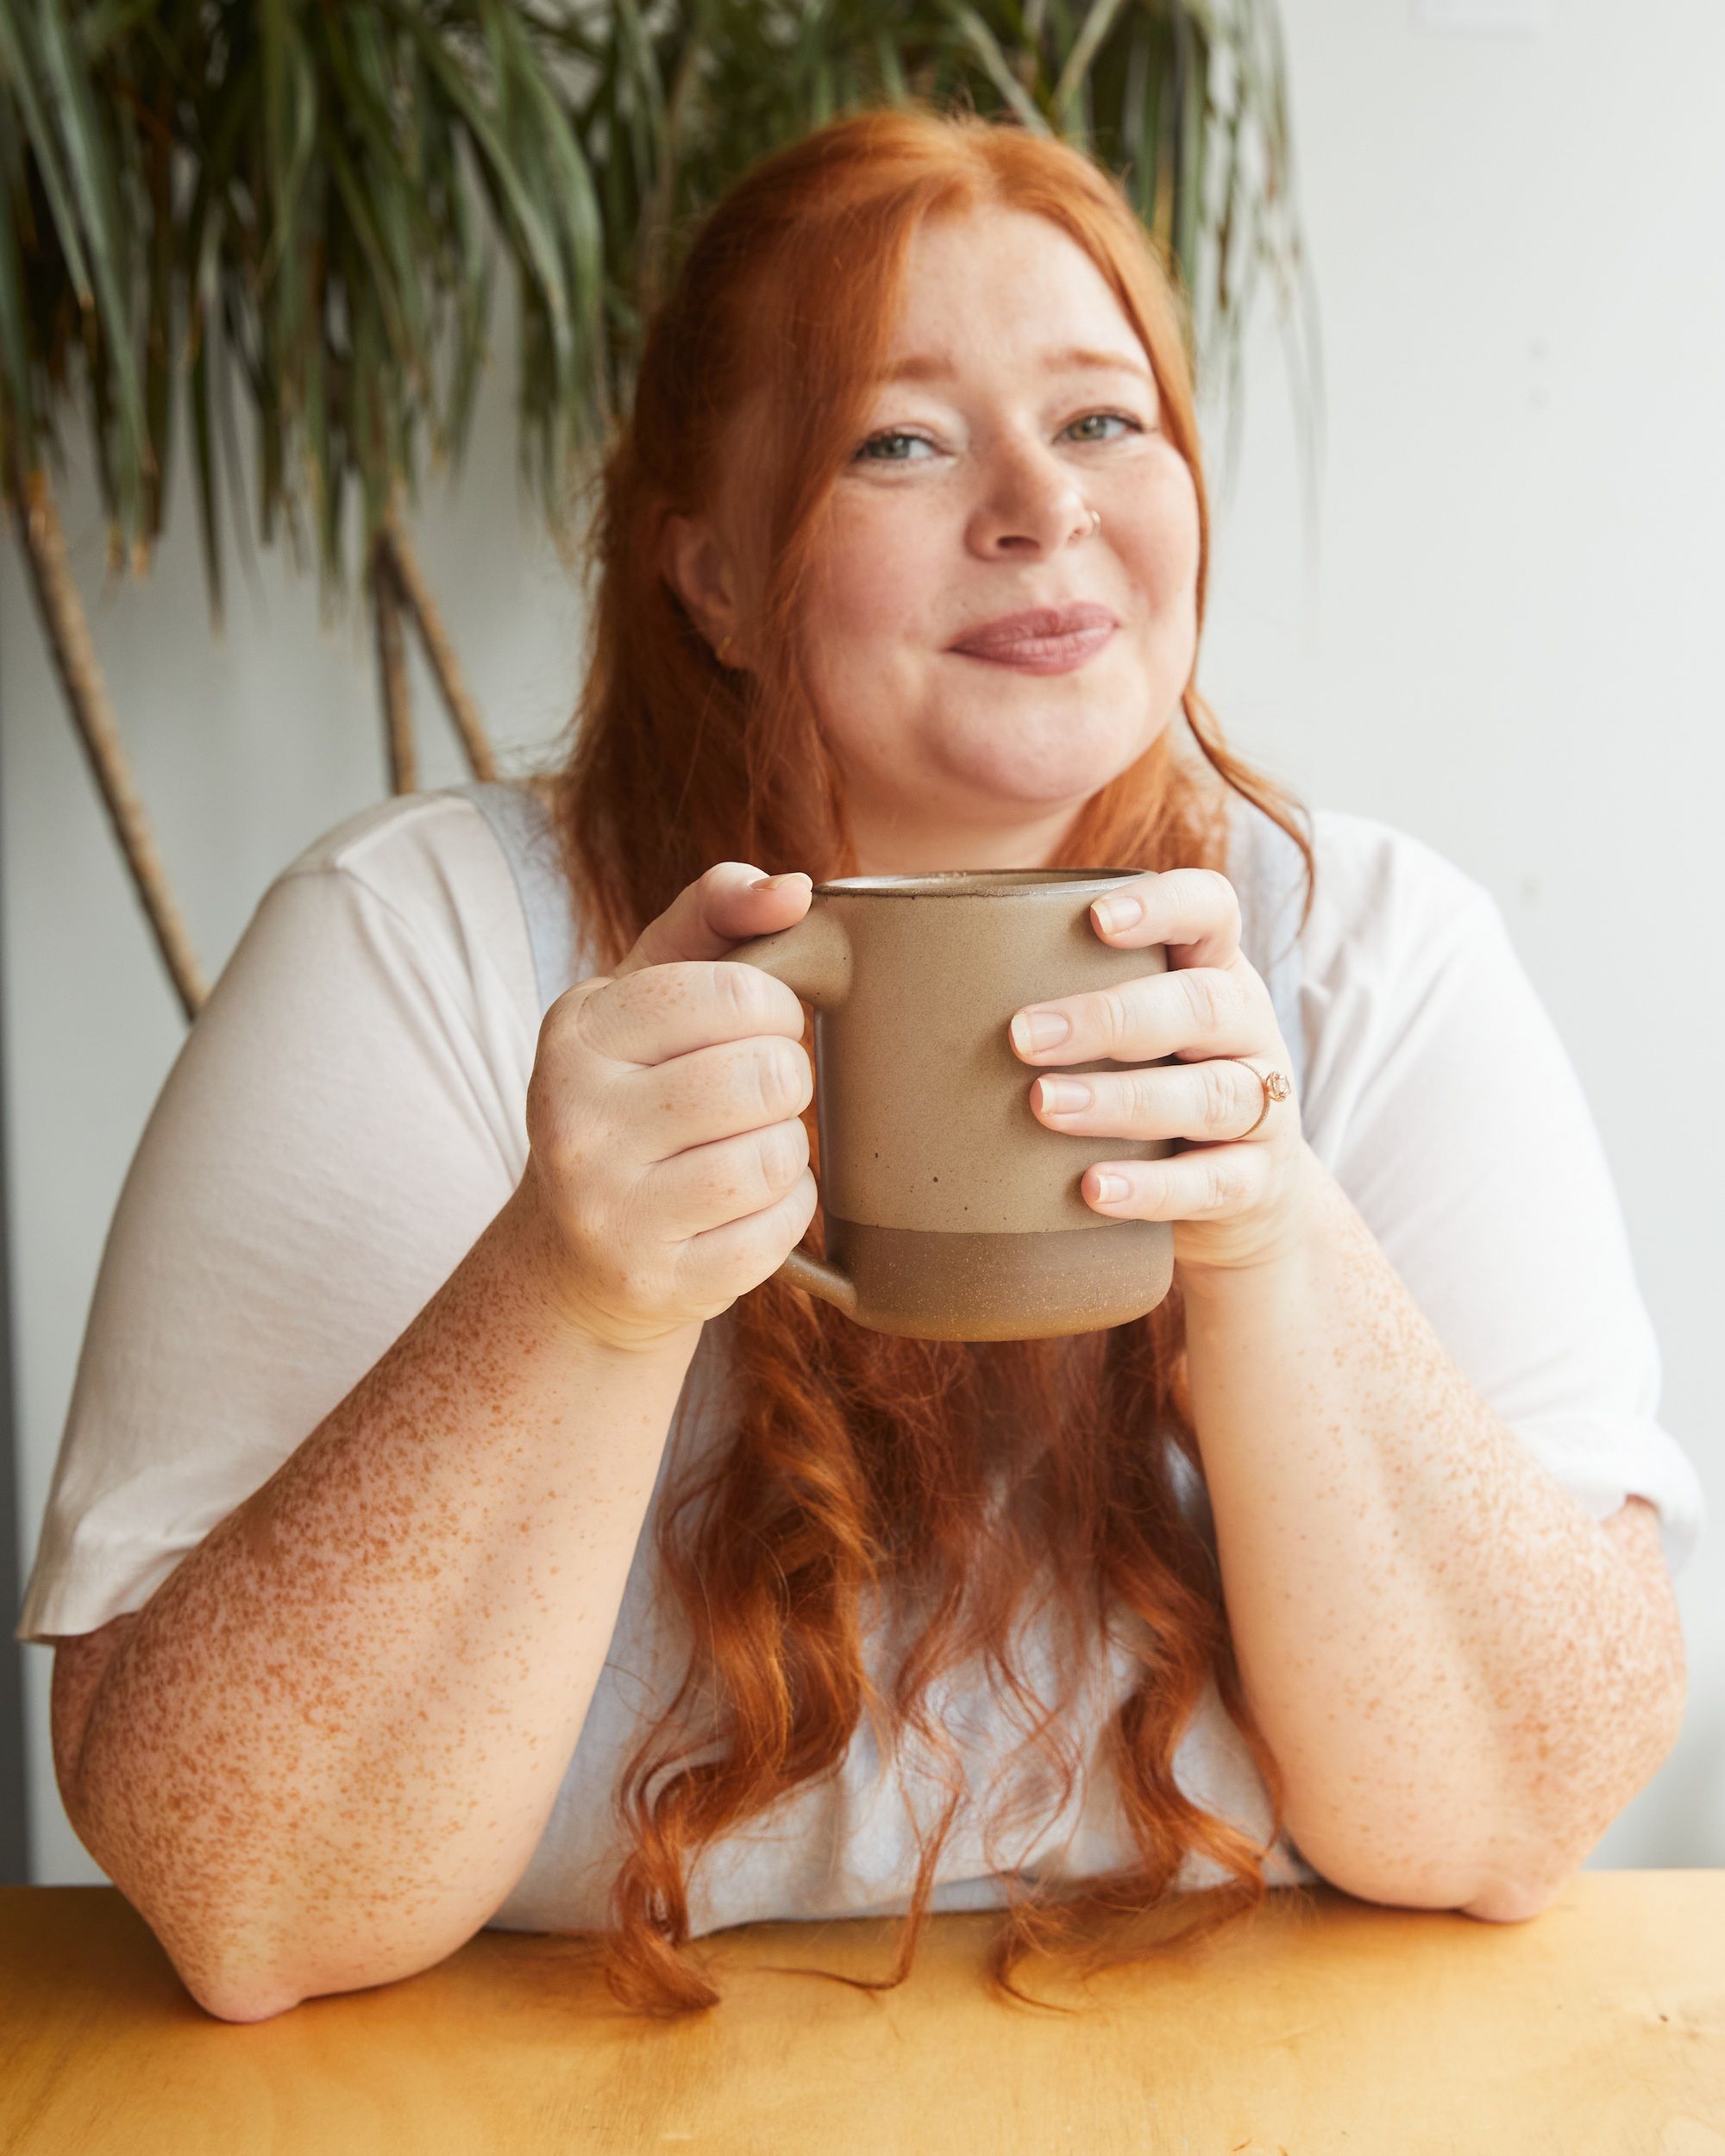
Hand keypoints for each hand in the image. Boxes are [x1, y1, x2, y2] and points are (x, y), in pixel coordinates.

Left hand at [1006, 868, 1318, 1281]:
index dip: (1163, 905)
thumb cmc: (1140, 1089)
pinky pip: (1215, 1183)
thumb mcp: (1113, 1034)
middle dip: (1108, 1017)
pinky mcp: (1256, 1184)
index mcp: (1208, 971)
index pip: (1210, 910)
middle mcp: (1245, 1029)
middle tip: (1022, 1035)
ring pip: (1213, 1094)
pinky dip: (1153, 1188)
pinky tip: (1095, 1189)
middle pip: (1200, 1004)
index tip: (1095, 918)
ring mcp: (1262, 1107)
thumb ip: (1031, 995)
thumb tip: (853, 963)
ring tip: (1044, 1106)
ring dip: (1122, 1099)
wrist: (1236, 1204)